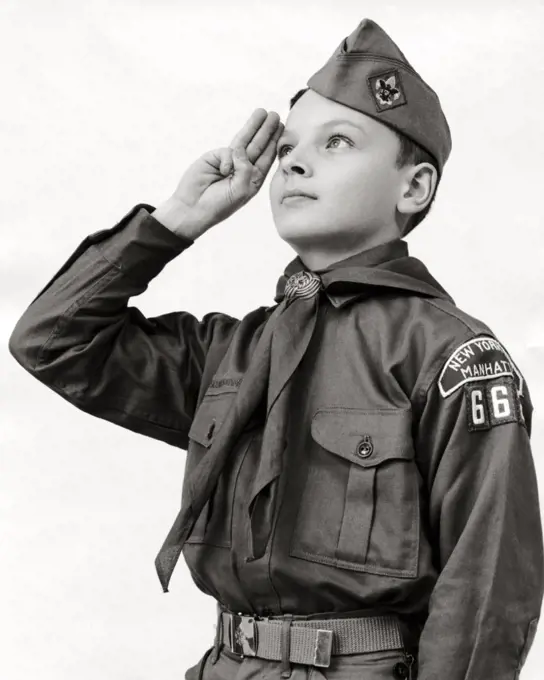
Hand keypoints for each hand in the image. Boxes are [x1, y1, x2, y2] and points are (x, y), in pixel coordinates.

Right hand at [167, 109, 283, 236]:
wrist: (193, 207)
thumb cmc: (219, 204)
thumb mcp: (241, 190)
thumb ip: (246, 169)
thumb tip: (239, 149)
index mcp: (253, 179)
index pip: (267, 157)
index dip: (274, 142)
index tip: (282, 127)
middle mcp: (243, 169)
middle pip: (258, 145)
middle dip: (266, 130)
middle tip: (275, 115)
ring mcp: (229, 162)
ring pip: (244, 141)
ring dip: (253, 126)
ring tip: (262, 112)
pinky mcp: (215, 157)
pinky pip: (227, 151)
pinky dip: (227, 160)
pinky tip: (223, 172)